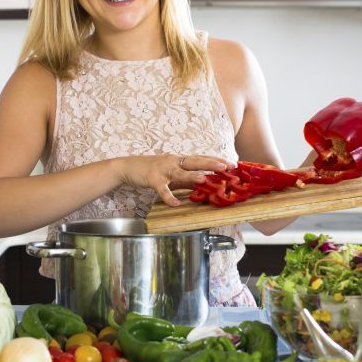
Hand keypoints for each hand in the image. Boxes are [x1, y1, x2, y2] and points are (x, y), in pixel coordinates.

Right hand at [115, 154, 234, 206]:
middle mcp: (174, 162)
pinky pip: (163, 189)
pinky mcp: (153, 179)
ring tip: (204, 179)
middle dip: (211, 164)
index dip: (216, 160)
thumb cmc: (152, 169)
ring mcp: (163, 170)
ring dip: (192, 175)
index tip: (232, 163)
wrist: (129, 167)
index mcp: (180, 160)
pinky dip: (169, 197)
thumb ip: (187, 177)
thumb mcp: (172, 172)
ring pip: (180, 172)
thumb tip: (204, 183)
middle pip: (195, 161)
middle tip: (226, 167)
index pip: (202, 158)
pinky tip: (176, 203)